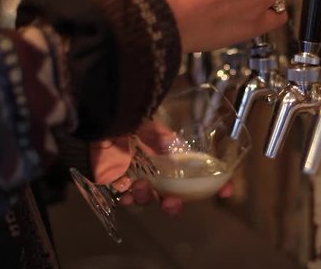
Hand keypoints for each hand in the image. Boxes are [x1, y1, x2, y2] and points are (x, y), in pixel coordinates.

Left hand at [89, 121, 232, 215]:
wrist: (95, 117)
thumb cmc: (124, 116)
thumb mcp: (149, 122)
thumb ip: (163, 137)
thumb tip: (176, 148)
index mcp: (170, 152)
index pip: (197, 172)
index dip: (213, 183)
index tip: (225, 191)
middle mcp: (155, 165)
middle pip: (171, 194)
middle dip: (174, 205)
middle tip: (172, 204)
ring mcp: (135, 175)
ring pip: (148, 197)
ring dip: (147, 198)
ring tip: (140, 187)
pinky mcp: (114, 180)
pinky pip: (124, 196)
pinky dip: (127, 198)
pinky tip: (125, 194)